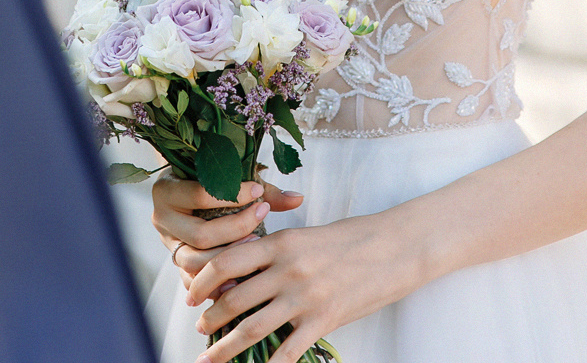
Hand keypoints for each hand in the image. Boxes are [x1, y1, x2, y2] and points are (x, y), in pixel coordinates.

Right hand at [151, 170, 302, 288]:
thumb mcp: (232, 180)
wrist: (185, 190)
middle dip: (234, 231)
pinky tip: (242, 278)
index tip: (259, 194)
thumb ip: (263, 191)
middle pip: (200, 235)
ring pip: (195, 262)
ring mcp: (168, 245)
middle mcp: (162, 219)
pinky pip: (194, 281)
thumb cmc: (211, 183)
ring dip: (228, 260)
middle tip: (261, 224)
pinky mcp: (177, 265)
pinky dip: (217, 283)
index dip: (232, 196)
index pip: (199, 195)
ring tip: (255, 251)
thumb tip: (298, 198)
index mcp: (168, 190)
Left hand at [187, 211, 409, 362]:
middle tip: (199, 328)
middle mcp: (287, 269)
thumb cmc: (351, 238)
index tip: (192, 293)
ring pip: (252, 328)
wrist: (394, 247)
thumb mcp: (306, 235)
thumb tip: (241, 274)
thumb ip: (275, 252)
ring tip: (210, 355)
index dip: (202, 280)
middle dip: (210, 317)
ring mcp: (304, 297)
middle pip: (234, 298)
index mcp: (281, 242)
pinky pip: (286, 353)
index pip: (227, 261)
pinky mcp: (323, 321)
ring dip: (224, 346)